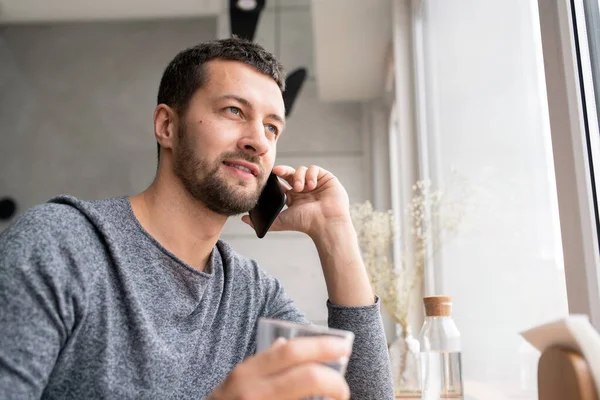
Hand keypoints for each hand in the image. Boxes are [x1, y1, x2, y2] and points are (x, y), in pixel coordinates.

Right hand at [207, 336, 350, 399]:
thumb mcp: (236, 382)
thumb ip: (261, 365)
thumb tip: (285, 343)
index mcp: (247, 374)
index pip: (289, 352)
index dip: (321, 347)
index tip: (343, 347)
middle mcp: (253, 392)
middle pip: (306, 378)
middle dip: (334, 381)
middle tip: (343, 388)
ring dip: (328, 399)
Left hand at [242, 165, 350, 237]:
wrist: (326, 224)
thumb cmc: (306, 224)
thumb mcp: (280, 221)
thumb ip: (262, 221)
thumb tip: (243, 218)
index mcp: (293, 197)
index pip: (282, 182)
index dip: (276, 177)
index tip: (270, 176)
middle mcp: (303, 189)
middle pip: (290, 173)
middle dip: (283, 171)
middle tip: (278, 172)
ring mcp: (314, 183)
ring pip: (302, 169)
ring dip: (299, 176)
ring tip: (300, 188)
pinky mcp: (325, 178)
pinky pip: (314, 168)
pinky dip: (310, 174)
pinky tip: (311, 185)